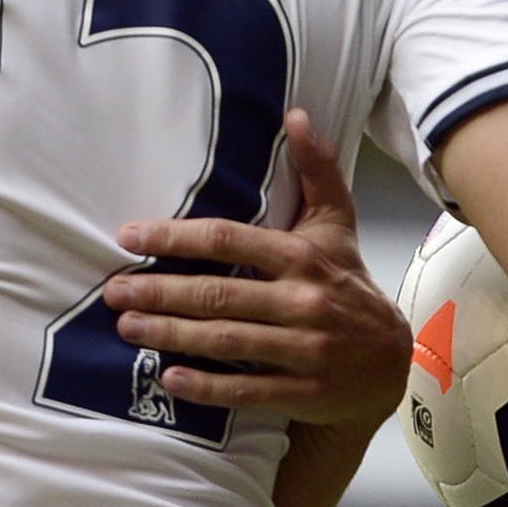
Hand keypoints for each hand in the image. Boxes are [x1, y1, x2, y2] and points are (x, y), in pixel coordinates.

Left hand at [101, 109, 411, 422]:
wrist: (393, 360)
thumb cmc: (349, 283)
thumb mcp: (337, 224)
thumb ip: (317, 170)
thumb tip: (297, 115)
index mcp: (302, 257)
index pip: (230, 239)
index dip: (176, 237)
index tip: (130, 237)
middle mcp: (303, 300)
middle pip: (219, 294)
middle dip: (161, 291)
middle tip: (114, 291)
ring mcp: (306, 349)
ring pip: (227, 340)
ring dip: (171, 334)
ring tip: (128, 326)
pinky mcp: (305, 392)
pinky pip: (248, 390)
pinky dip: (207, 386)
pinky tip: (170, 378)